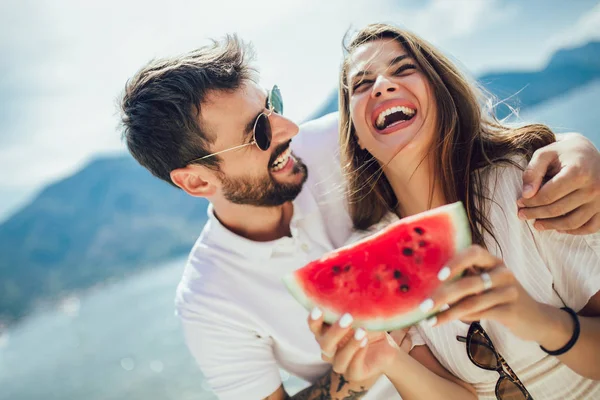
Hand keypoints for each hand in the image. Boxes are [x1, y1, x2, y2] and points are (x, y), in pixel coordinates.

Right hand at [307, 309, 408, 381]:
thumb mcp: (363, 313)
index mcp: (327, 332)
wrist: (387, 347)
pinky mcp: (353, 374)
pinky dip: (358, 354)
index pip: (314, 326)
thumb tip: (353, 284)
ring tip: (362, 331)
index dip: (314, 320)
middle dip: (335, 330)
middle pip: (324, 343)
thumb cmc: (369, 326)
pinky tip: (365, 342)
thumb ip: (354, 304)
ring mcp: (339, 362)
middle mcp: (329, 348)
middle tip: (348, 317)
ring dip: (350, 344)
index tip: (318, 309)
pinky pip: (352, 367)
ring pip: (337, 358)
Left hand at [421, 245, 546, 342]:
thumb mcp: (484, 283)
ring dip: (448, 312)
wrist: (535, 318)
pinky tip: (448, 320)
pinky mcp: (511, 310)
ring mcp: (509, 291)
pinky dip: (463, 318)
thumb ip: (464, 278)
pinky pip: (482, 314)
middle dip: (443, 294)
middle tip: (424, 305)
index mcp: (492, 260)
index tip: (437, 275)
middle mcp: (502, 272)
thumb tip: (428, 283)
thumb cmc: (499, 297)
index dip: (455, 261)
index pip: (473, 252)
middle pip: (470, 281)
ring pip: (473, 302)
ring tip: (430, 319)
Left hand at [518, 133, 599, 234]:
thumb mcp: (545, 153)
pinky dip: (574, 231)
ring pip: (573, 222)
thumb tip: (525, 194)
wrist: (589, 152)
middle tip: (521, 215)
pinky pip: (590, 227)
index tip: (519, 202)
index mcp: (578, 172)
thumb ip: (532, 171)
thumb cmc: (563, 152)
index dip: (530, 202)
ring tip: (536, 224)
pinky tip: (558, 228)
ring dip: (551, 226)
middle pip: (558, 209)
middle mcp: (594, 187)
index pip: (548, 195)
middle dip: (535, 214)